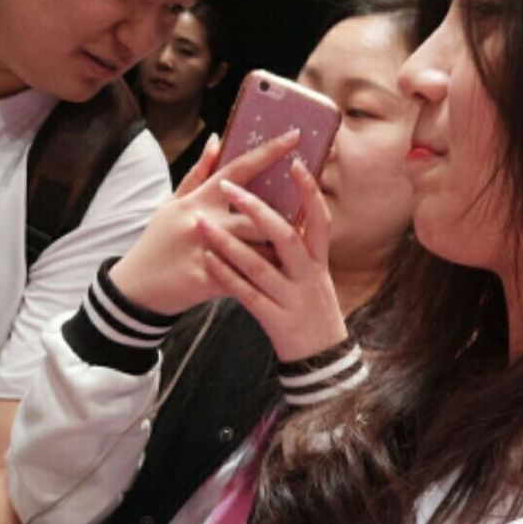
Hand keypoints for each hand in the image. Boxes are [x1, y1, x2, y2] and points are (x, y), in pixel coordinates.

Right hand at [110, 129, 302, 315]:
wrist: (135, 290)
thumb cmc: (158, 242)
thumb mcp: (171, 204)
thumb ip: (198, 173)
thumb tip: (216, 139)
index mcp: (197, 200)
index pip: (239, 168)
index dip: (269, 151)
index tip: (295, 136)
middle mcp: (200, 221)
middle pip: (256, 213)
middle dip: (283, 217)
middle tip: (305, 216)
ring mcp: (203, 251)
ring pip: (255, 247)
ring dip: (278, 249)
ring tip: (294, 250)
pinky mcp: (206, 281)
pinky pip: (244, 278)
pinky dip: (262, 278)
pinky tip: (277, 279)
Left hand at [198, 159, 347, 360]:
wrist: (321, 360)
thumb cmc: (312, 309)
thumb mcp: (316, 276)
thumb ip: (303, 247)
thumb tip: (288, 212)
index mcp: (320, 261)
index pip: (320, 219)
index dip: (309, 191)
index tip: (295, 163)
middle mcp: (310, 276)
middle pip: (286, 235)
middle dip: (256, 209)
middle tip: (229, 187)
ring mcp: (293, 298)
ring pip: (260, 265)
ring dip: (229, 242)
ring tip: (201, 223)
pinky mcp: (276, 319)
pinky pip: (247, 295)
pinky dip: (227, 276)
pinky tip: (208, 261)